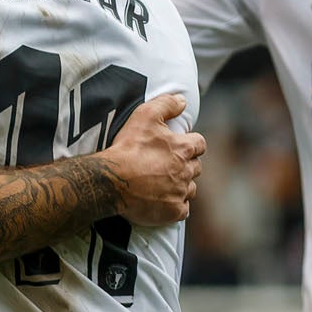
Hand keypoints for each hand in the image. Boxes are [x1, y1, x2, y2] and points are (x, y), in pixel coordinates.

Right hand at [103, 92, 204, 226]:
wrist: (111, 180)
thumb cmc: (128, 148)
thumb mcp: (145, 115)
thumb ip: (166, 104)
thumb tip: (183, 100)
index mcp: (183, 149)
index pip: (200, 144)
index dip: (191, 144)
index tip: (182, 147)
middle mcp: (185, 171)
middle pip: (196, 168)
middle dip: (187, 165)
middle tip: (169, 166)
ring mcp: (179, 193)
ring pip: (190, 189)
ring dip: (182, 186)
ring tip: (165, 184)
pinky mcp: (172, 212)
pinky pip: (183, 210)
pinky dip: (176, 206)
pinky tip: (165, 202)